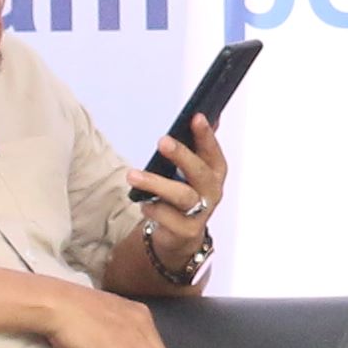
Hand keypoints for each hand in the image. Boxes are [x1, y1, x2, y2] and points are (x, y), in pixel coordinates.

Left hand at [125, 116, 226, 285]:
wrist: (183, 234)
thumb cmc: (186, 192)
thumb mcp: (193, 168)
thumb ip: (199, 144)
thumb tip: (211, 113)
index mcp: (215, 171)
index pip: (213, 150)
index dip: (206, 135)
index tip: (196, 117)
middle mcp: (212, 191)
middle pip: (199, 172)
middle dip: (182, 155)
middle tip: (162, 141)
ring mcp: (201, 212)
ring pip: (182, 196)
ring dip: (157, 184)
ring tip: (132, 175)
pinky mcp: (187, 230)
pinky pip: (168, 218)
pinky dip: (154, 208)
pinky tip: (143, 203)